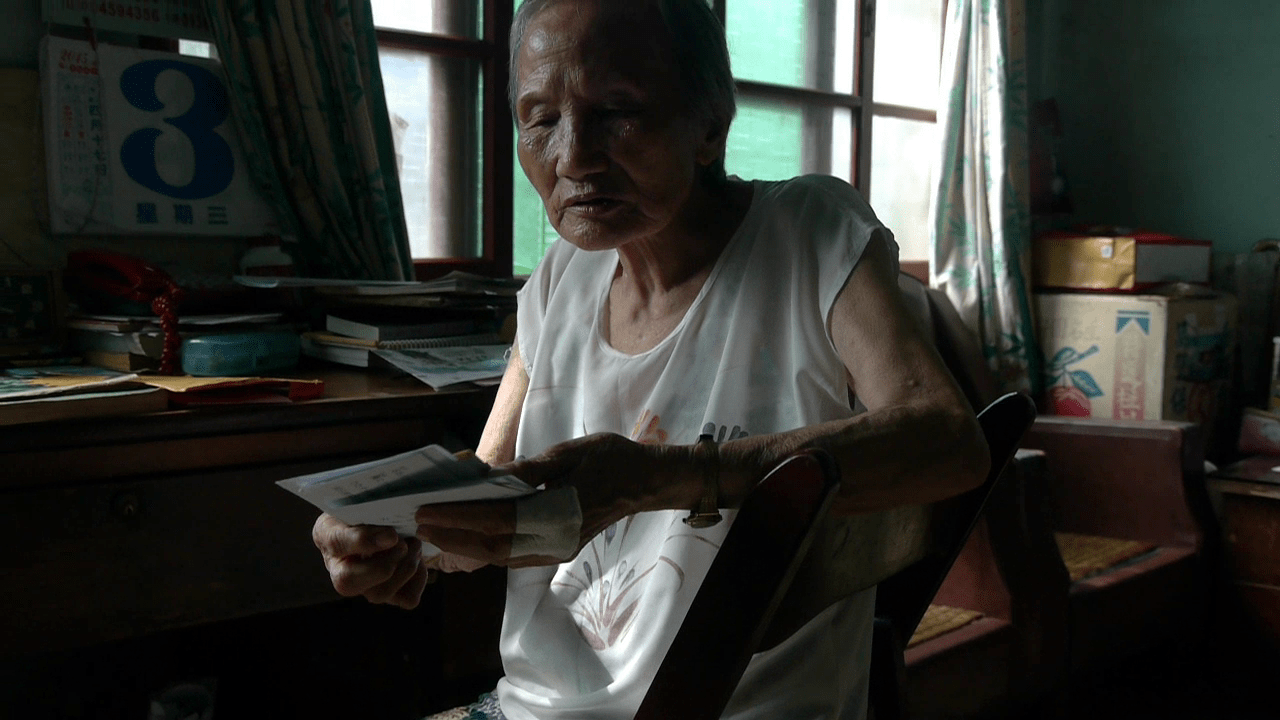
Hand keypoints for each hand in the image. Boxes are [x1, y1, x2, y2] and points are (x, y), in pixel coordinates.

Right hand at [311, 513, 433, 608]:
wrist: (382, 517)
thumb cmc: (369, 508)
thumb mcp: (361, 500)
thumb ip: (367, 509)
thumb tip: (390, 534)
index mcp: (327, 537)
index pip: (336, 544)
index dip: (364, 541)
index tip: (391, 535)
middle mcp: (339, 569)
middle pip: (348, 584)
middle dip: (382, 565)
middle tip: (404, 544)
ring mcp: (364, 587)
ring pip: (379, 595)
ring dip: (404, 569)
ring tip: (415, 545)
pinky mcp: (390, 594)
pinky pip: (406, 599)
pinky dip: (418, 579)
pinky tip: (418, 559)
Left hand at [415, 433, 686, 567]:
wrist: (647, 482)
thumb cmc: (612, 459)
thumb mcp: (570, 452)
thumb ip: (530, 469)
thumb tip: (489, 475)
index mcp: (560, 515)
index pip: (497, 521)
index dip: (458, 517)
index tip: (427, 510)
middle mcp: (556, 541)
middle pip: (493, 547)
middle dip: (452, 537)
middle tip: (418, 524)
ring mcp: (557, 550)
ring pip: (501, 556)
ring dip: (465, 545)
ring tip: (434, 532)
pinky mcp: (558, 550)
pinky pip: (514, 554)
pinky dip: (486, 546)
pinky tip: (465, 535)